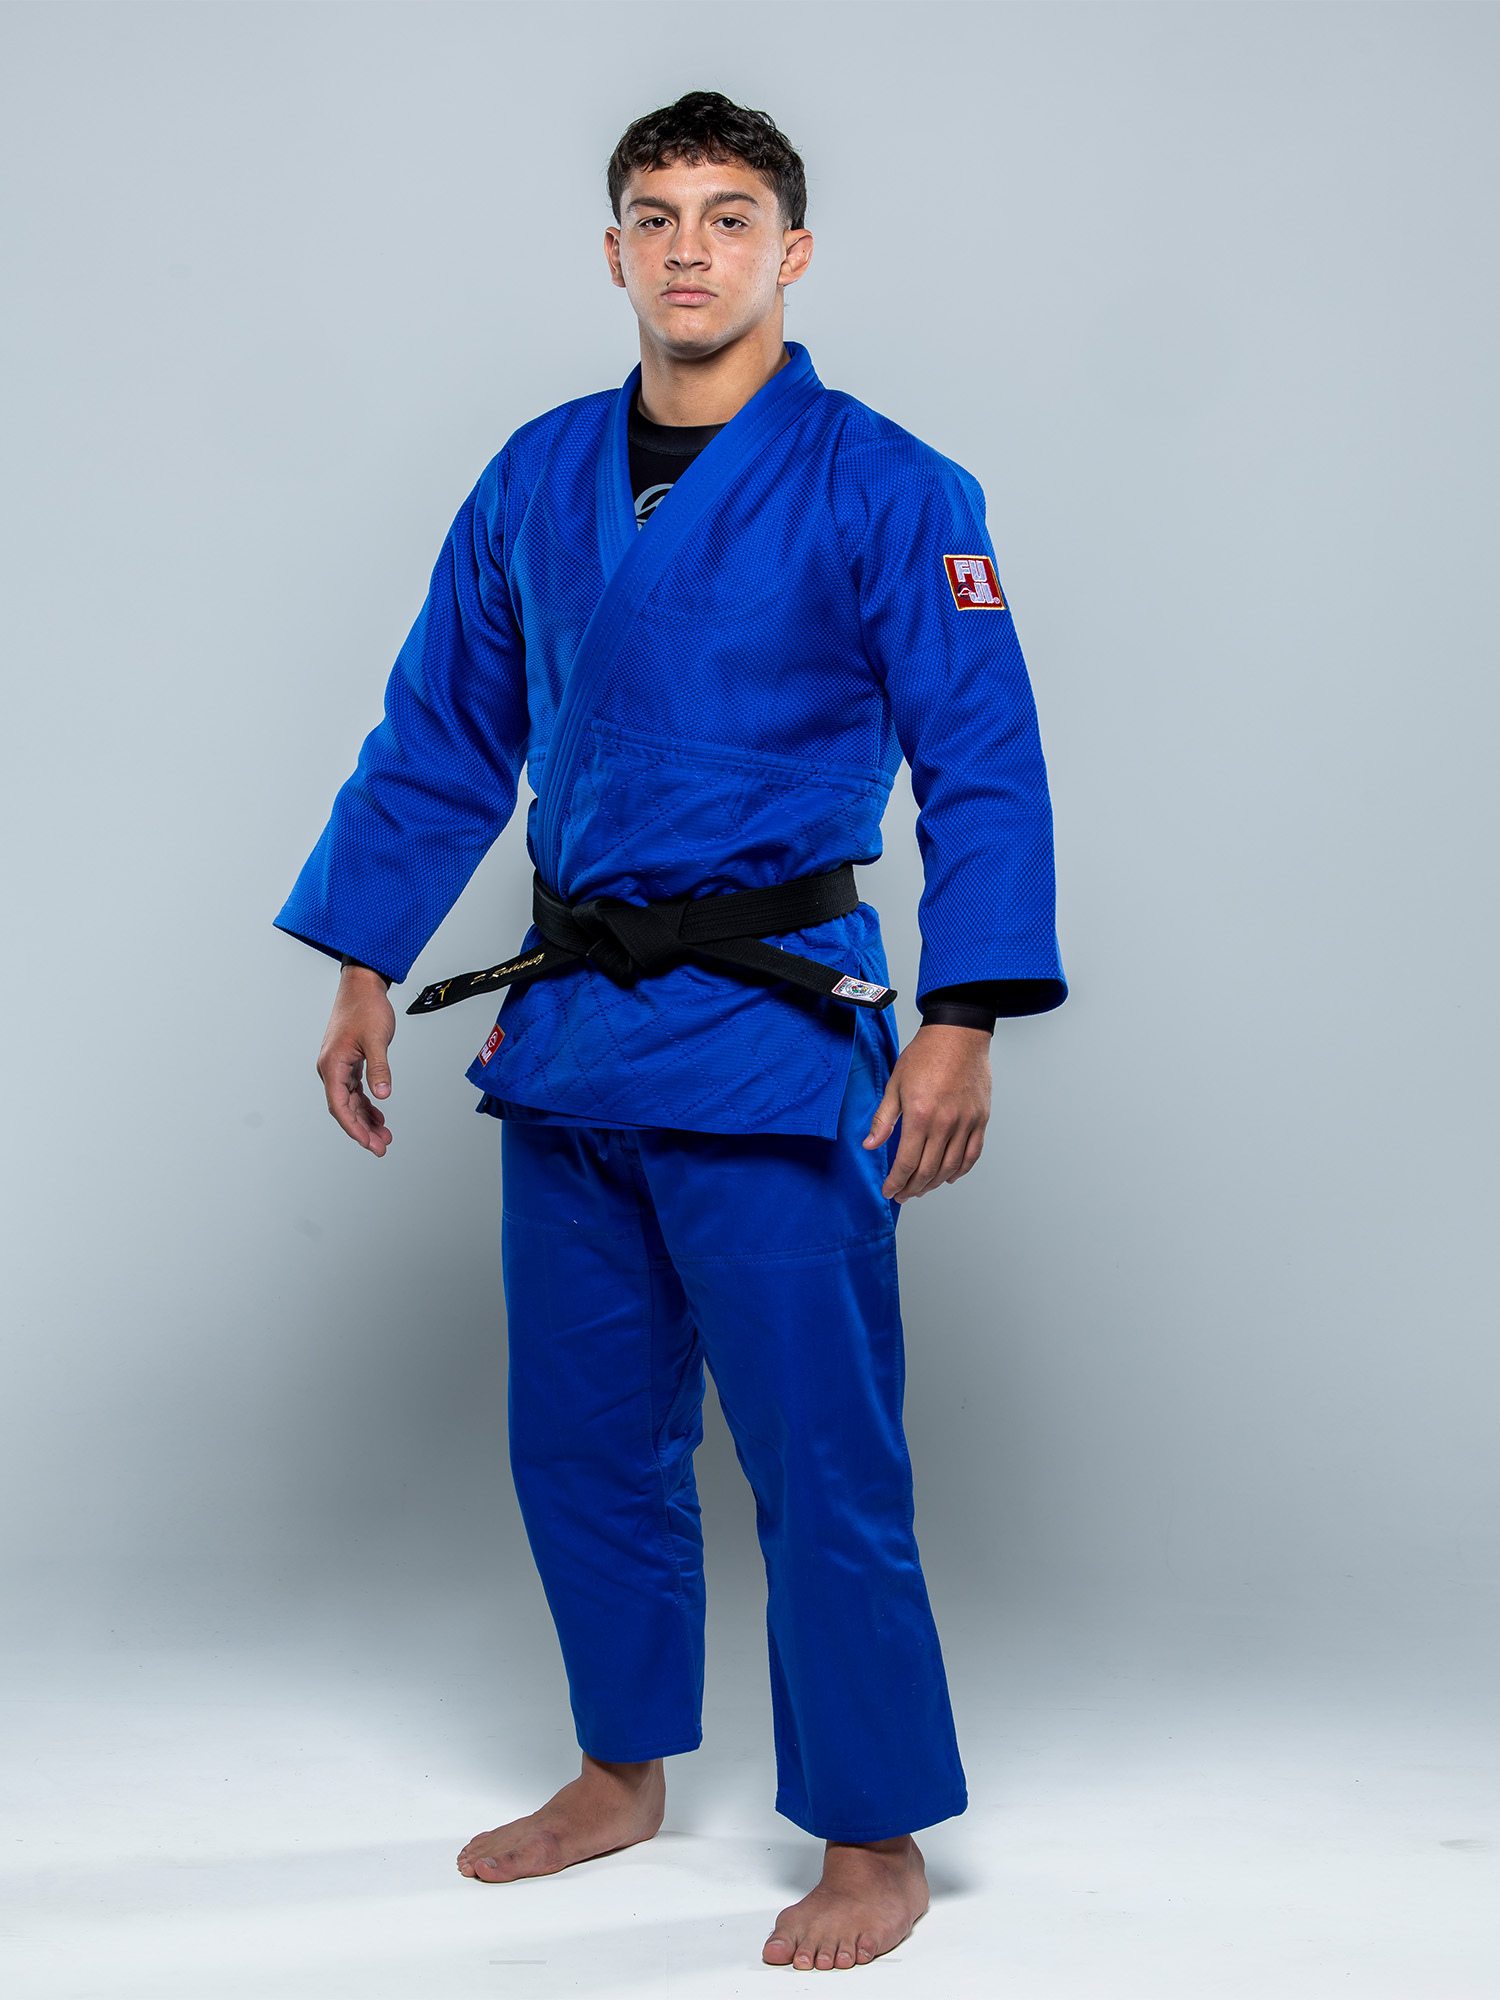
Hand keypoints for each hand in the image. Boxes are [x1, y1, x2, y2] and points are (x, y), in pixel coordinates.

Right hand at [317, 964, 395, 1155]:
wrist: (362, 985)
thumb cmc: (366, 1007)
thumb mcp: (377, 1039)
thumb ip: (379, 1069)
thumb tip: (382, 1095)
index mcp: (332, 1065)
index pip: (339, 1106)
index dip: (353, 1128)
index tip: (369, 1143)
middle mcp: (331, 1068)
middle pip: (344, 1108)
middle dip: (362, 1130)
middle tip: (382, 1146)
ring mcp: (339, 1066)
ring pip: (350, 1101)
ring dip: (365, 1119)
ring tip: (384, 1135)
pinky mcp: (348, 1061)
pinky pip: (355, 1090)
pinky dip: (366, 1103)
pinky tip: (378, 1114)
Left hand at [863, 1022, 990, 1200]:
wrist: (958, 1035)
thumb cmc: (925, 1055)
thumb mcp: (895, 1084)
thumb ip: (883, 1119)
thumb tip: (870, 1145)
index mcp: (920, 1115)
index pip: (906, 1162)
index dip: (896, 1182)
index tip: (889, 1191)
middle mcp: (945, 1123)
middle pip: (928, 1170)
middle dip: (912, 1188)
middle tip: (903, 1194)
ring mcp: (966, 1122)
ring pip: (951, 1167)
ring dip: (934, 1184)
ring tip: (922, 1189)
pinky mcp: (981, 1119)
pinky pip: (973, 1154)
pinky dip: (961, 1170)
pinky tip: (949, 1176)